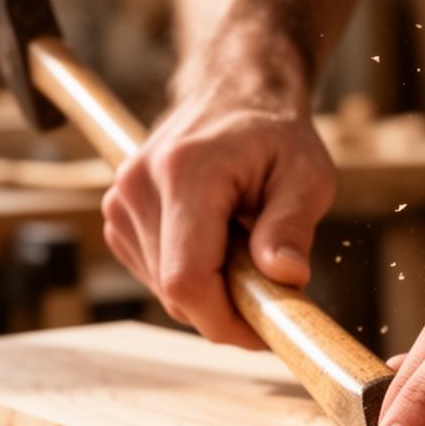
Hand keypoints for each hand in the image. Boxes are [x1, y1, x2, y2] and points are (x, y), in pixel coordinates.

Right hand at [101, 80, 335, 345]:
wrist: (233, 94)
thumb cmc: (275, 135)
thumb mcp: (306, 175)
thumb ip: (292, 225)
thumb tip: (285, 277)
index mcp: (186, 173)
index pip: (187, 280)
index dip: (225, 322)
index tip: (265, 331)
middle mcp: (139, 187)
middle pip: (177, 292)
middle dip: (229, 306)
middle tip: (272, 284)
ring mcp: (120, 201)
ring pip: (165, 290)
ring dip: (211, 290)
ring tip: (245, 246)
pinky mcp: (118, 216)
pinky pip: (155, 275)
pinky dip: (192, 276)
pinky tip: (218, 242)